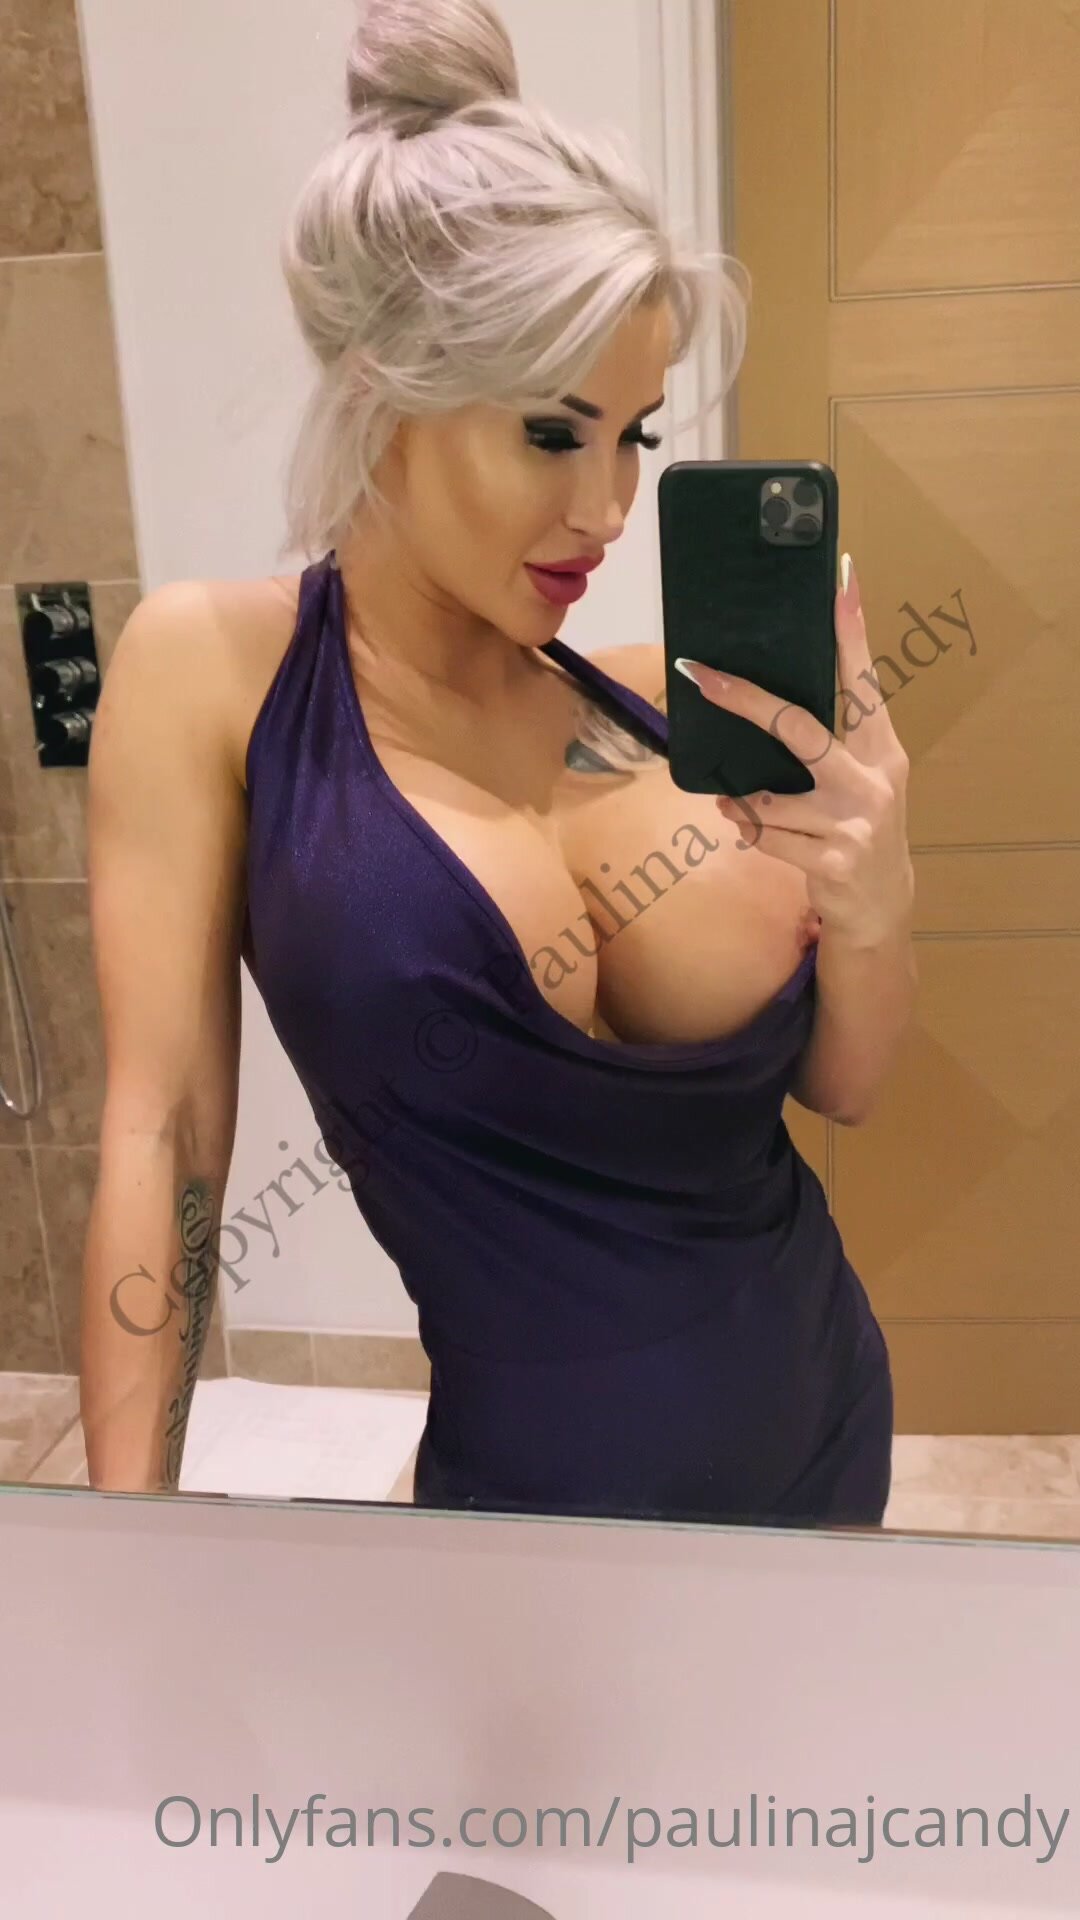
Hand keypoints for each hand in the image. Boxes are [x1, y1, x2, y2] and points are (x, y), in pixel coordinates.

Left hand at [672, 554, 913, 946]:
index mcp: (882, 750)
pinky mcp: (832, 860)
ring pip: (769, 799)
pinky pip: (764, 836)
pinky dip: (751, 834)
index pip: (863, 680)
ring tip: (745, 807)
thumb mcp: (856, 780)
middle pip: (799, 728)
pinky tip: (762, 837)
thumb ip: (825, 744)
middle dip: (746, 701)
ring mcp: (855, 822)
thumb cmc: (855, 828)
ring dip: (746, 803)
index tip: (841, 578)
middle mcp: (874, 780)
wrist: (878, 906)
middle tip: (702, 676)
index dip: (851, 630)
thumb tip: (760, 704)